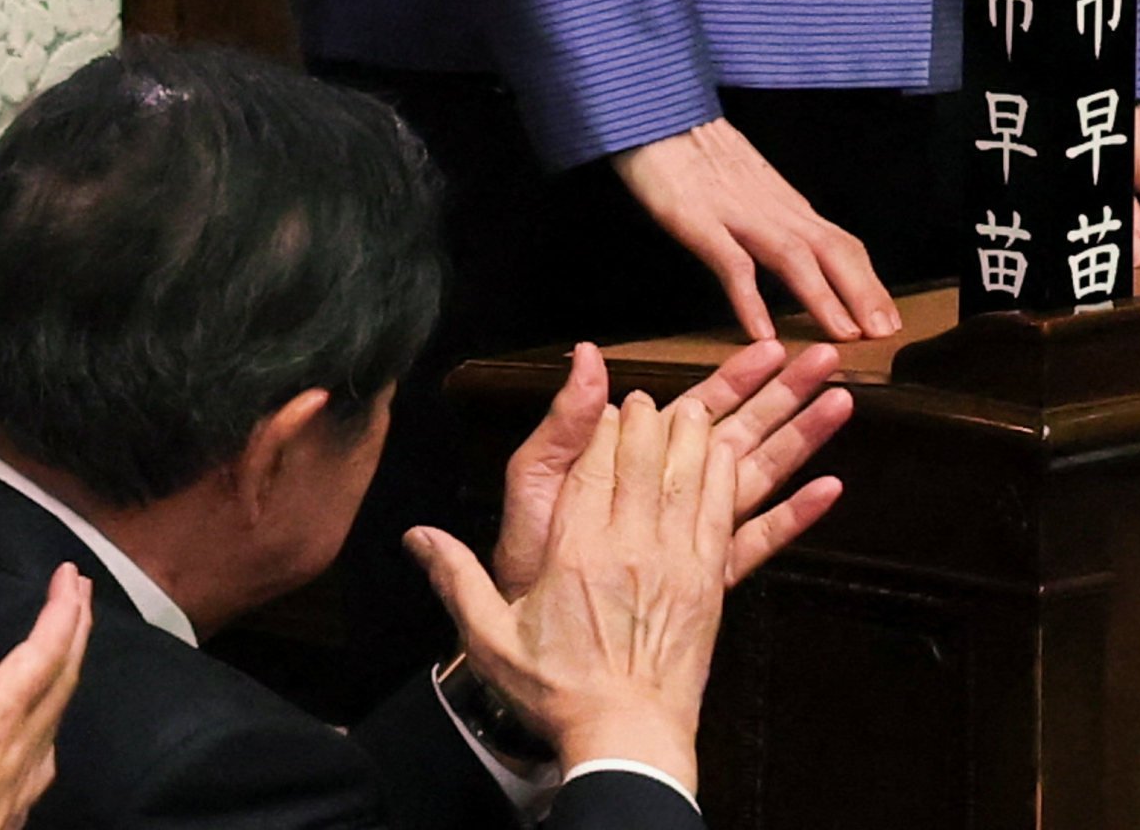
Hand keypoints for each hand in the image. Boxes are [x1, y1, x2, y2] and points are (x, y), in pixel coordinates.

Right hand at [410, 390, 728, 788]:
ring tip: (686, 410)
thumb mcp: (492, 640)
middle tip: (642, 401)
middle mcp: (629, 548)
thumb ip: (455, 579)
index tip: (604, 409)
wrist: (627, 738)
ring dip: (688, 436)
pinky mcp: (708, 581)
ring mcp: (674, 562)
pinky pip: (719, 511)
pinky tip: (721, 453)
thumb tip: (418, 537)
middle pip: (643, 457)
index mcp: (575, 554)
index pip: (592, 466)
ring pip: (687, 474)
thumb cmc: (559, 693)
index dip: (601, 427)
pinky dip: (720, 475)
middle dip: (644, 420)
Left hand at [492, 336, 851, 597]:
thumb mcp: (537, 479)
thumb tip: (587, 354)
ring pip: (759, 475)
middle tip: (826, 358)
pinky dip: (793, 516)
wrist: (532, 639)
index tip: (770, 346)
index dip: (734, 374)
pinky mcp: (705, 575)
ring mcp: (693, 533)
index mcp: (639, 460)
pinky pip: (757, 541)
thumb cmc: (529, 558)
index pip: (696, 406)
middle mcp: (673, 491)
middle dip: (783, 393)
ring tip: (840, 404)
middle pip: (741, 430)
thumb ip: (567, 422)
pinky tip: (828, 490)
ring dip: (800, 438)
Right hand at [612, 118, 898, 342]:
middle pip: (832, 251)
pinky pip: (731, 262)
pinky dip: (750, 298)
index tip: (889, 318)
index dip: (869, 282)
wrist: (655, 109)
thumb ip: (772, 216)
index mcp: (785, 203)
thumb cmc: (696, 150)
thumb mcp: (747, 184)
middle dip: (864, 293)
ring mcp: (738, 212)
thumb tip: (800, 251)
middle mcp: (774, 208)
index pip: (841, 244)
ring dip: (823, 297)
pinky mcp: (698, 218)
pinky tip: (761, 332)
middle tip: (887, 334)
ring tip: (844, 335)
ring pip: (794, 257)